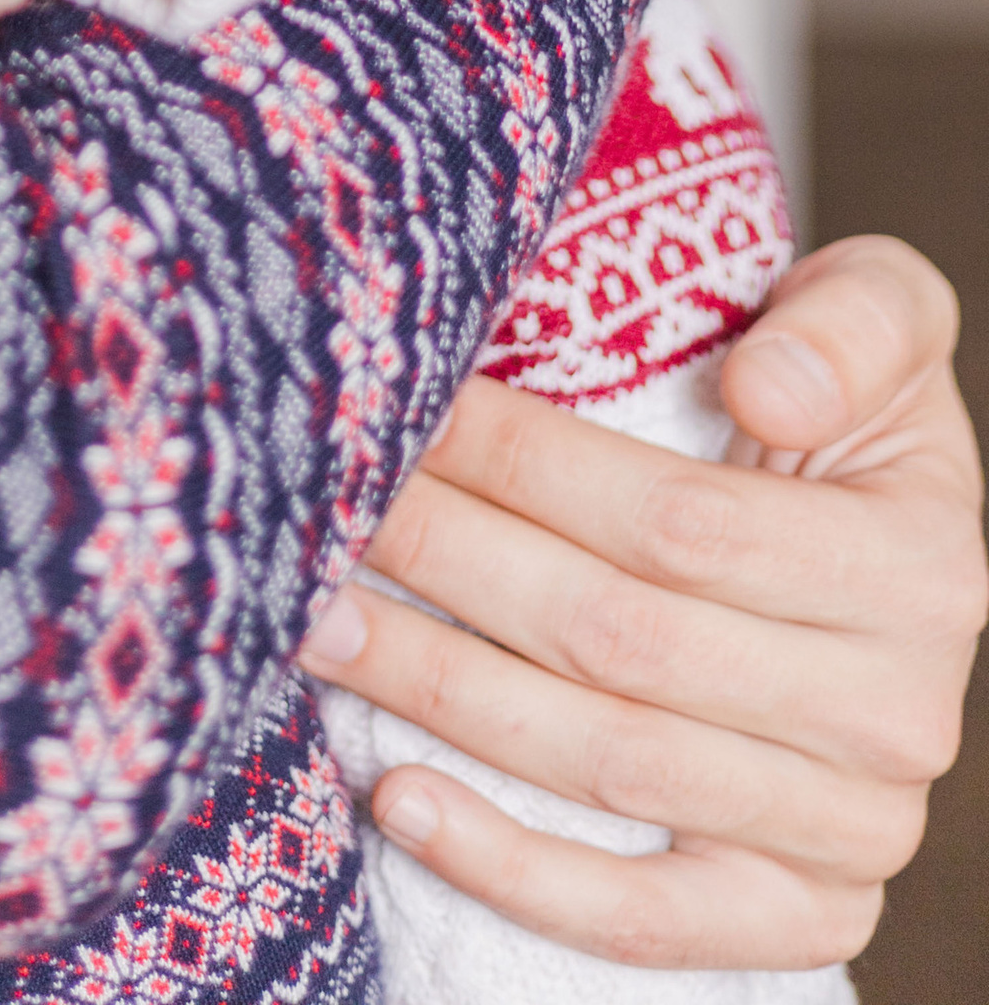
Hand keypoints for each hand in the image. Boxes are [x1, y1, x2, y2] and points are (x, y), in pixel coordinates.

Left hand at [297, 236, 987, 968]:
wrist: (882, 555)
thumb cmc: (842, 412)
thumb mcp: (882, 316)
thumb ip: (855, 319)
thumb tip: (768, 388)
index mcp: (920, 566)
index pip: (676, 521)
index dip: (524, 460)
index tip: (406, 406)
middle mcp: (894, 716)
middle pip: (617, 639)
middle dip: (448, 561)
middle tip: (324, 507)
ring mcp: (849, 832)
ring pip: (603, 764)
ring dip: (437, 693)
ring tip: (313, 621)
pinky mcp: (795, 914)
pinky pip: (640, 918)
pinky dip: (510, 869)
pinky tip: (396, 797)